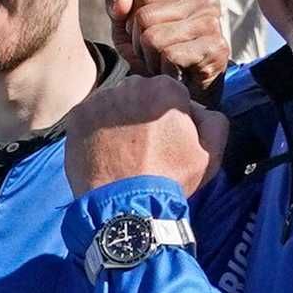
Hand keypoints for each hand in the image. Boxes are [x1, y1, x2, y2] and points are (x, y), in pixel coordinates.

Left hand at [61, 74, 224, 196]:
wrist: (125, 206)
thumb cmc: (170, 180)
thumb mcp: (210, 154)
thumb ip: (214, 121)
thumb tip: (199, 108)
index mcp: (165, 89)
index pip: (171, 95)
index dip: (171, 119)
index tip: (167, 140)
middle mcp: (131, 85)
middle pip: (141, 95)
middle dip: (143, 114)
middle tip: (144, 147)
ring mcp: (101, 100)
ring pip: (114, 104)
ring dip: (119, 120)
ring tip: (123, 152)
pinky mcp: (78, 116)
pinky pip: (91, 117)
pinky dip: (96, 131)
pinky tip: (105, 153)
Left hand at [107, 0, 230, 83]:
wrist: (183, 98)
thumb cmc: (156, 60)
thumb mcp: (128, 30)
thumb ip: (117, 8)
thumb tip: (123, 1)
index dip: (134, 23)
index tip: (148, 39)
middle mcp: (206, 2)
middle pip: (145, 17)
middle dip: (141, 44)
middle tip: (157, 58)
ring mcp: (213, 24)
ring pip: (153, 37)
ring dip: (151, 60)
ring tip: (165, 66)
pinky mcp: (216, 49)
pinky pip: (169, 56)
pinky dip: (164, 71)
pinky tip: (177, 76)